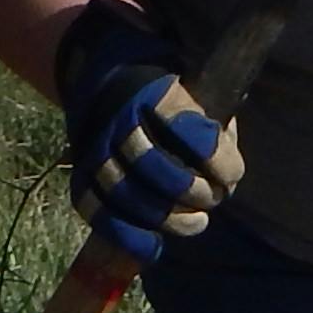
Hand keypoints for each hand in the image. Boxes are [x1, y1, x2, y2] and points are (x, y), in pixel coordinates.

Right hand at [55, 0, 241, 264]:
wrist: (102, 66)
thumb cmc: (163, 78)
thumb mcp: (192, 80)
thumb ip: (210, 117)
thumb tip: (227, 159)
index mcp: (151, 88)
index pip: (186, 128)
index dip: (216, 158)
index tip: (233, 174)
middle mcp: (116, 116)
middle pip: (152, 166)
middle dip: (191, 190)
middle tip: (214, 198)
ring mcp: (93, 144)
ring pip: (124, 191)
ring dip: (167, 217)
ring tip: (197, 222)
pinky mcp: (79, 168)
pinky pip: (95, 208)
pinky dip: (125, 234)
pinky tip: (154, 247)